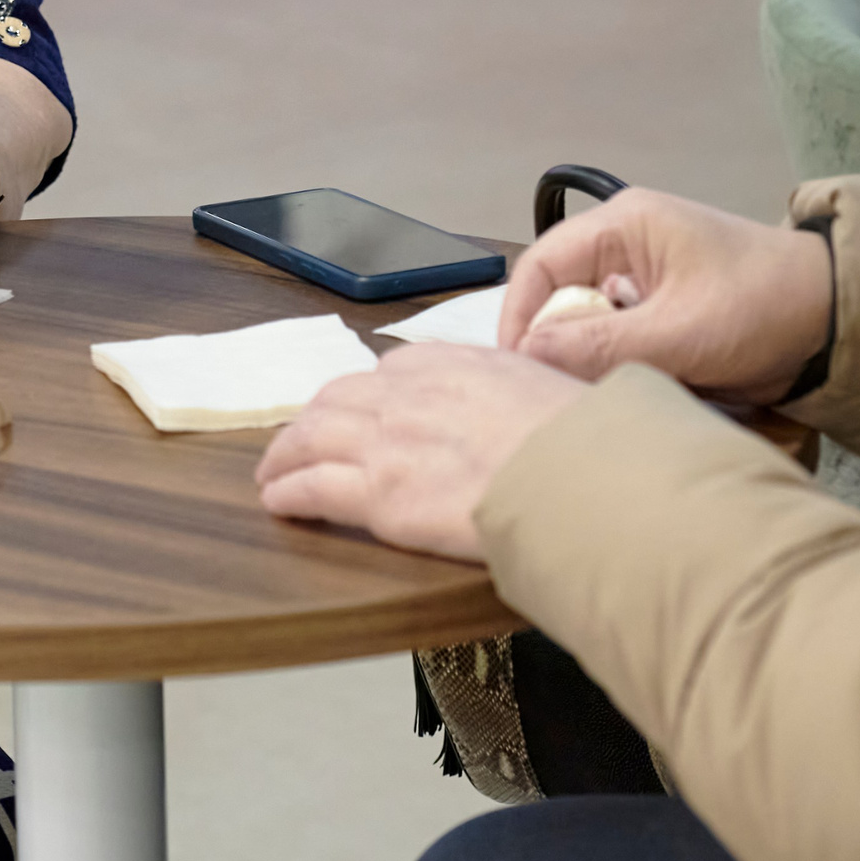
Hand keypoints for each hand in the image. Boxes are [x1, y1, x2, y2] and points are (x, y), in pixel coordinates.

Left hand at [255, 345, 587, 560]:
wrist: (585, 477)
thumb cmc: (585, 441)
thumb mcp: (553, 383)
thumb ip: (520, 387)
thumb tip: (533, 404)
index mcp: (451, 362)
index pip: (391, 371)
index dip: (369, 394)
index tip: (362, 408)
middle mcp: (407, 394)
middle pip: (338, 400)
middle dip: (314, 419)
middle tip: (300, 437)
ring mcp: (387, 442)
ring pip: (312, 439)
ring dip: (286, 453)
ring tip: (274, 469)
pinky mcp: (380, 494)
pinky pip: (314, 487)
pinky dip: (288, 490)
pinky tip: (278, 498)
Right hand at [499, 188, 831, 403]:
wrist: (841, 322)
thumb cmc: (766, 309)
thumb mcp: (680, 333)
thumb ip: (599, 346)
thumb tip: (527, 355)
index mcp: (625, 225)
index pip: (541, 264)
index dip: (519, 315)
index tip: (516, 367)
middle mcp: (626, 243)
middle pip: (559, 294)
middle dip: (557, 343)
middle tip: (557, 388)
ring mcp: (643, 275)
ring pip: (585, 321)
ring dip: (590, 358)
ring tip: (596, 391)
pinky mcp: (661, 307)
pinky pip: (615, 336)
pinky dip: (616, 364)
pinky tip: (630, 387)